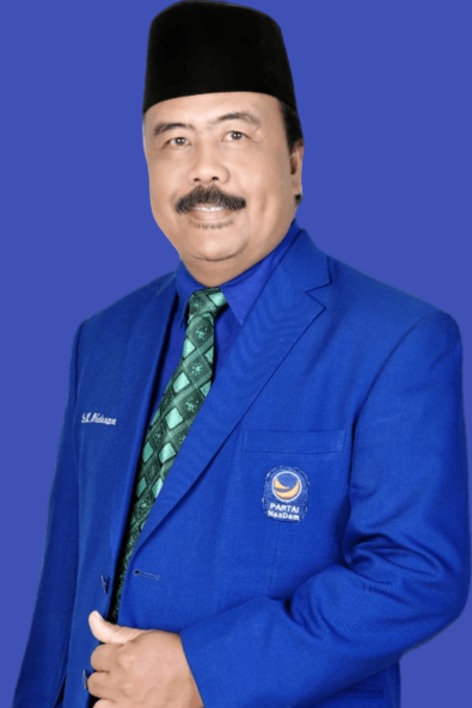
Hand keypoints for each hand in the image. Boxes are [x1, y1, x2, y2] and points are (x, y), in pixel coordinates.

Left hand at [88, 611, 202, 706]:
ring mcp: (127, 706)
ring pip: (98, 705)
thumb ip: (115, 631)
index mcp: (123, 659)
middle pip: (93, 682)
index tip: (119, 656)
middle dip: (106, 676)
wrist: (201, 674)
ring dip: (107, 698)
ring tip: (123, 692)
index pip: (95, 657)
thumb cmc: (176, 652)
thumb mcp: (146, 635)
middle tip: (122, 673)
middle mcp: (121, 684)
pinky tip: (128, 702)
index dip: (107, 655)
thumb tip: (93, 618)